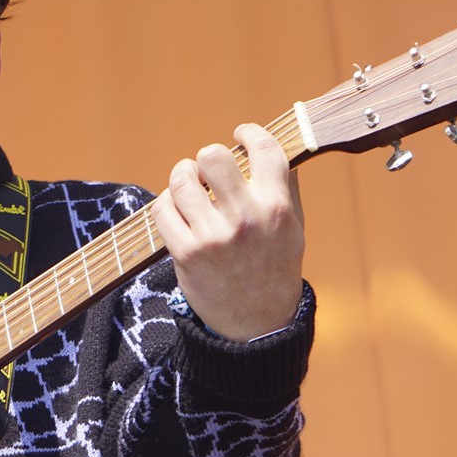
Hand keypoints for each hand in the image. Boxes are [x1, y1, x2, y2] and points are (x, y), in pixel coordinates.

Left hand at [152, 123, 304, 340]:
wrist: (257, 324)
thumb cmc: (275, 268)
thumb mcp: (293, 228)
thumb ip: (285, 188)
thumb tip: (269, 148)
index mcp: (276, 207)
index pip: (263, 149)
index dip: (249, 132)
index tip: (240, 134)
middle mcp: (246, 218)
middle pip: (212, 155)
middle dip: (207, 158)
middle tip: (207, 171)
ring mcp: (214, 237)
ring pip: (181, 180)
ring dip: (182, 179)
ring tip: (189, 189)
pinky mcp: (186, 253)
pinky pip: (162, 210)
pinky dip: (166, 205)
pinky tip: (176, 211)